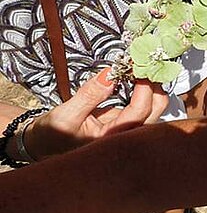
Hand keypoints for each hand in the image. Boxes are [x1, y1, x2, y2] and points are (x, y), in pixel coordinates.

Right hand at [25, 69, 168, 160]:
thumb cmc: (51, 137)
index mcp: (111, 141)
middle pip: (155, 113)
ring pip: (152, 110)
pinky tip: (137, 78)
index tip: (140, 68)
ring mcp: (126, 131)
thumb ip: (89, 95)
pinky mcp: (123, 123)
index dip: (144, 88)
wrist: (43, 147)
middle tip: (146, 65)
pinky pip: (141, 107)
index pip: (139, 113)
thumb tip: (109, 74)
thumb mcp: (65, 114)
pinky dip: (143, 91)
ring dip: (152, 89)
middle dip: (156, 88)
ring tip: (143, 69)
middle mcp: (124, 138)